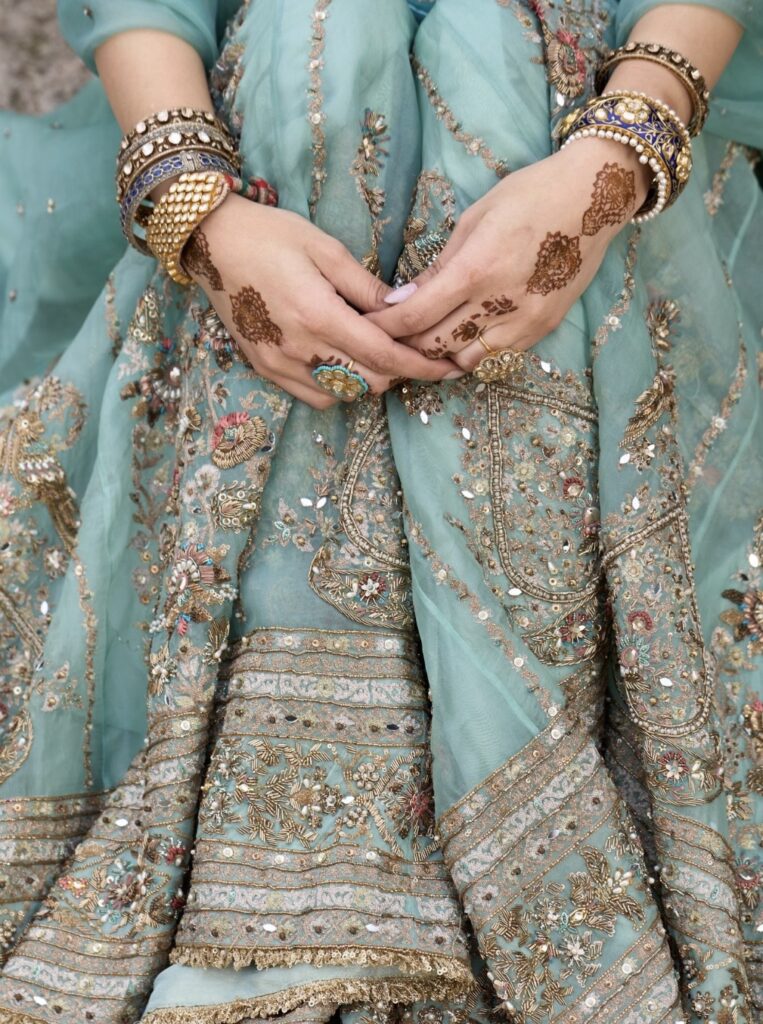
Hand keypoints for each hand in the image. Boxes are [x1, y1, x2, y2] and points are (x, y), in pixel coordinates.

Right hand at [184, 194, 460, 407]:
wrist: (210, 242)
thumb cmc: (271, 235)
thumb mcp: (326, 249)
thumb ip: (367, 287)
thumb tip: (405, 310)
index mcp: (319, 315)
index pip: (383, 356)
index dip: (420, 366)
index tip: (447, 368)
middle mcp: (299, 348)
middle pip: (368, 382)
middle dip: (400, 373)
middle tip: (415, 354)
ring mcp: (279, 363)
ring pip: (342, 394)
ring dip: (369, 382)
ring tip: (381, 358)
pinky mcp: (265, 368)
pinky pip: (314, 395)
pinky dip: (338, 388)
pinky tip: (345, 365)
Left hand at [367, 140, 649, 370]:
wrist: (596, 198)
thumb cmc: (530, 196)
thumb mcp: (474, 220)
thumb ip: (438, 268)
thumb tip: (402, 300)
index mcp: (477, 269)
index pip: (416, 315)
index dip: (386, 326)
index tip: (367, 325)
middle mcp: (500, 303)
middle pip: (435, 345)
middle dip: (403, 345)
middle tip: (384, 339)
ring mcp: (524, 322)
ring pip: (464, 360)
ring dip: (436, 356)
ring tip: (419, 344)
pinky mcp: (541, 330)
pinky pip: (494, 357)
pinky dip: (469, 354)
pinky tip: (457, 342)